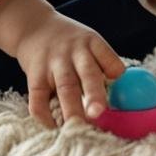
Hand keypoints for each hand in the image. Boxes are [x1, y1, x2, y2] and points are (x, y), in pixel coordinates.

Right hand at [0, 0, 124, 127]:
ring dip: (71, 108)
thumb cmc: (70, 45)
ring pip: (65, 87)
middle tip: (99, 113)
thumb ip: (103, 65)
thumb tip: (122, 97)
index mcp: (92, 43)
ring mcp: (53, 64)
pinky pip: (38, 98)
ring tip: (78, 126)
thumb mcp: (88, 43)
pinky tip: (53, 126)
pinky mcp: (34, 76)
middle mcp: (74, 52)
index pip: (108, 56)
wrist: (33, 28)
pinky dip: (44, 114)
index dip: (114, 70)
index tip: (120, 85)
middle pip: (87, 73)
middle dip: (94, 95)